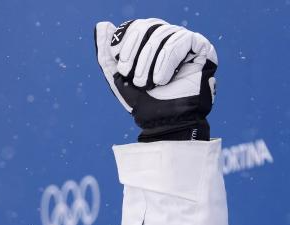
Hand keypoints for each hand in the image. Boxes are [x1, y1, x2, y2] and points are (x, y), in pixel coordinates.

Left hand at [94, 18, 217, 141]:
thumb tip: (101, 25)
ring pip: (163, 34)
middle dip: (136, 55)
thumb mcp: (118, 78)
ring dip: (149, 63)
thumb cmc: (143, 102)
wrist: (164, 121)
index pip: (135, 26)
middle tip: (134, 78)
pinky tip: (164, 80)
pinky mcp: (202, 47)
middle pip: (148, 26)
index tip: (122, 68)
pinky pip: (182, 40)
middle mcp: (167, 37)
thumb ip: (107, 54)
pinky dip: (167, 61)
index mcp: (148, 42)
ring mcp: (184, 41)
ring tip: (149, 84)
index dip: (125, 43)